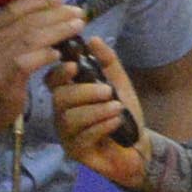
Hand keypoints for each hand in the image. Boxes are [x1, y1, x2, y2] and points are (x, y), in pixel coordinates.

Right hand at [0, 0, 86, 144]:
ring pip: (29, 38)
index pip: (12, 8)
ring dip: (57, 31)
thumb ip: (9, 34)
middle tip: (77, 11)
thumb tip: (43, 14)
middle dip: (54, 14)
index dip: (38, 1)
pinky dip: (46, 54)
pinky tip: (59, 53)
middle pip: (25, 21)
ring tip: (77, 27)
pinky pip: (28, 61)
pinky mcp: (2, 80)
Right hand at [48, 35, 148, 189]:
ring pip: (70, 118)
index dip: (59, 72)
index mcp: (69, 93)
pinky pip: (83, 137)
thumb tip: (92, 39)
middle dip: (84, 92)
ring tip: (117, 108)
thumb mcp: (119, 83)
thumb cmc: (123, 115)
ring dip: (96, 110)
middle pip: (59, 98)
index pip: (52, 80)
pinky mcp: (75, 152)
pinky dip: (102, 126)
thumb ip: (107, 61)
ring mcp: (66, 134)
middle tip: (108, 91)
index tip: (75, 67)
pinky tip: (116, 122)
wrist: (138, 147)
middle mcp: (62, 113)